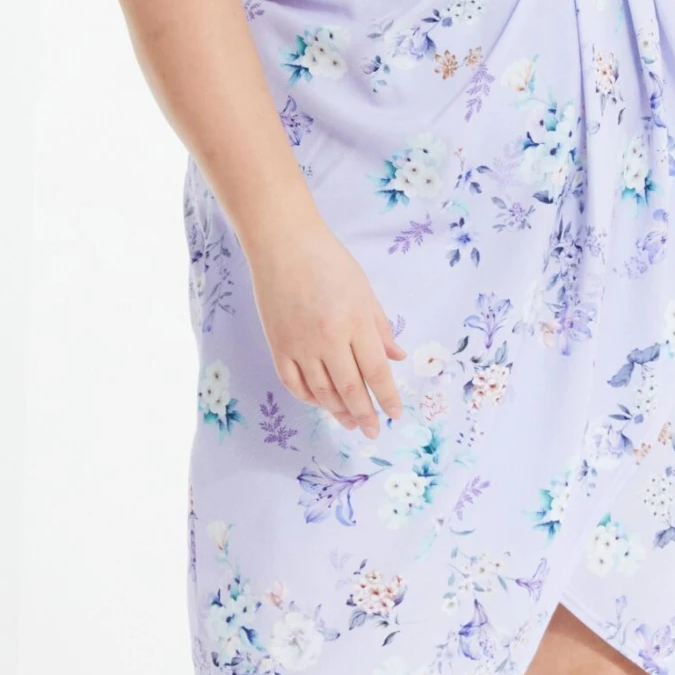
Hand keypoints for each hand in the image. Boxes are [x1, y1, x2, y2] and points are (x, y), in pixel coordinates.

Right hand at [247, 218, 406, 437]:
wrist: (282, 243)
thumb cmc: (327, 261)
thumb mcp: (364, 291)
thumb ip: (380, 327)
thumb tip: (397, 357)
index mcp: (354, 322)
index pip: (376, 371)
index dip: (387, 397)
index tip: (394, 414)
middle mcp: (327, 338)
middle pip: (350, 388)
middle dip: (364, 414)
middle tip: (372, 431)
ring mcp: (299, 345)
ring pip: (321, 391)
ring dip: (338, 411)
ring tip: (349, 422)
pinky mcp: (277, 346)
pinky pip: (294, 383)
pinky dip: (308, 398)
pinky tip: (320, 403)